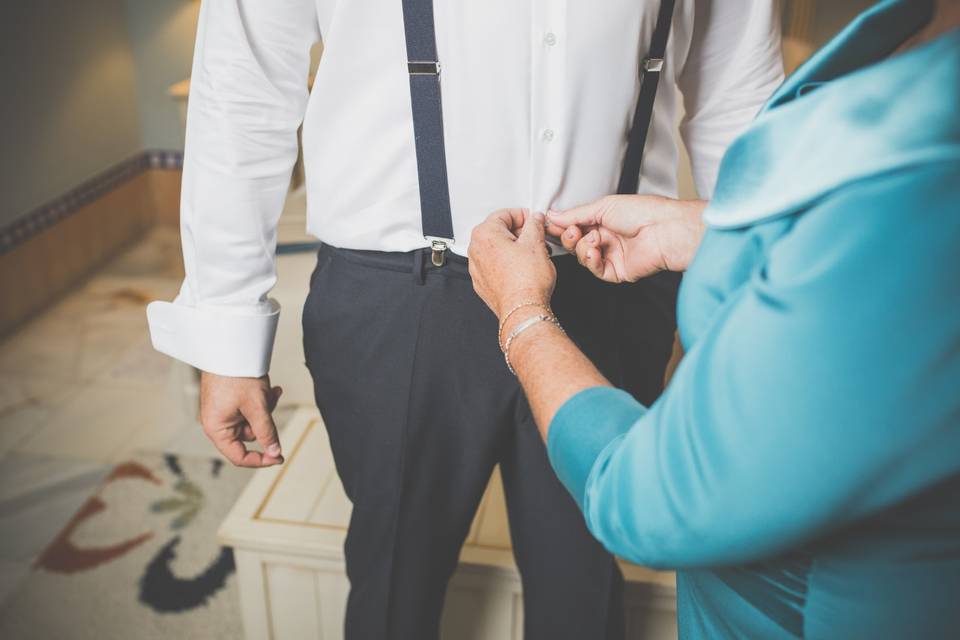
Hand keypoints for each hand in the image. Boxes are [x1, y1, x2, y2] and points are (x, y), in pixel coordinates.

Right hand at [199, 372, 284, 466]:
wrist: (228, 347)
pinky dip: (261, 401)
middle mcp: (217, 423)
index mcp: (217, 429)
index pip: (239, 456)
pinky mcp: (230, 401)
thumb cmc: (236, 375)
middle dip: (265, 421)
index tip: (280, 458)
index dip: (260, 460)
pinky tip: (270, 388)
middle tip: (270, 402)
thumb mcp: (257, 407)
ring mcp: (223, 411)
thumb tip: (275, 453)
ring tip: (269, 390)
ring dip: (265, 408)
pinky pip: (250, 409)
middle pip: (249, 435)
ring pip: (253, 421)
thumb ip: (267, 432)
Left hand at [468, 208, 556, 319]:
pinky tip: (522, 268)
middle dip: (518, 232)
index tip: (533, 220)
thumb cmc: (526, 281)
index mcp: (484, 234)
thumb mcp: (536, 243)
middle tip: (535, 237)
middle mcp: (475, 250)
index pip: (504, 214)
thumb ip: (535, 225)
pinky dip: (507, 263)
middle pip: (498, 231)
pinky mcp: (482, 283)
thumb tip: (535, 219)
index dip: (522, 215)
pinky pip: (494, 265)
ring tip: (531, 254)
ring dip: (513, 248)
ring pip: (496, 249)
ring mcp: (477, 268)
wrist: (522, 309)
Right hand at [546, 195, 705, 282]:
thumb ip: (576, 214)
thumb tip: (554, 215)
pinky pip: (595, 270)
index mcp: (603, 220)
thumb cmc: (643, 212)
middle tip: (572, 231)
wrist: (664, 229)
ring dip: (582, 248)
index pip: (575, 226)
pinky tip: (595, 251)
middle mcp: (606, 238)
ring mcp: (611, 255)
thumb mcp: (603, 206)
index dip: (562, 227)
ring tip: (593, 238)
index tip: (549, 225)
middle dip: (570, 237)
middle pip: (575, 244)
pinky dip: (591, 261)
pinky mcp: (616, 271)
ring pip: (582, 258)